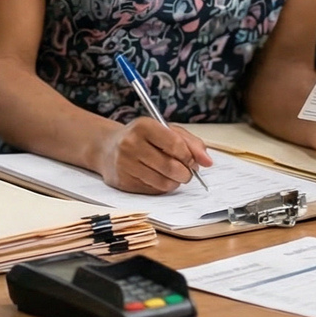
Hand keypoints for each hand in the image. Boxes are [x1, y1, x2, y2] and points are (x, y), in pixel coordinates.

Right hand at [95, 118, 212, 193]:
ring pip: (164, 182)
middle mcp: (130, 143)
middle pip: (171, 167)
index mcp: (143, 126)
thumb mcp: (165, 131)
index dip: (189, 156)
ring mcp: (124, 163)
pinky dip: (161, 187)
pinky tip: (156, 177)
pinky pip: (154, 190)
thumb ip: (190, 142)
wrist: (108, 148)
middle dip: (185, 173)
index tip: (192, 160)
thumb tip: (207, 161)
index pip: (175, 144)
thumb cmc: (142, 138)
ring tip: (171, 174)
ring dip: (175, 182)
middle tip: (185, 171)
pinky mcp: (123, 181)